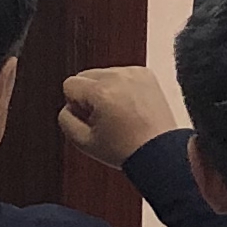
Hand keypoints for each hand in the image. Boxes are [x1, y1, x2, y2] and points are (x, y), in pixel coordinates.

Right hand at [59, 66, 180, 167]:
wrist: (160, 153)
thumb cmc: (127, 150)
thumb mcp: (84, 142)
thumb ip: (65, 120)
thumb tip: (68, 106)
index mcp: (101, 92)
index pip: (70, 84)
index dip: (75, 105)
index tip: (90, 120)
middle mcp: (118, 77)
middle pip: (86, 76)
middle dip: (90, 95)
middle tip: (104, 119)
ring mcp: (134, 74)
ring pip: (103, 74)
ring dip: (106, 90)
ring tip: (120, 115)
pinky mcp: (146, 74)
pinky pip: (122, 74)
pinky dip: (123, 88)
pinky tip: (130, 108)